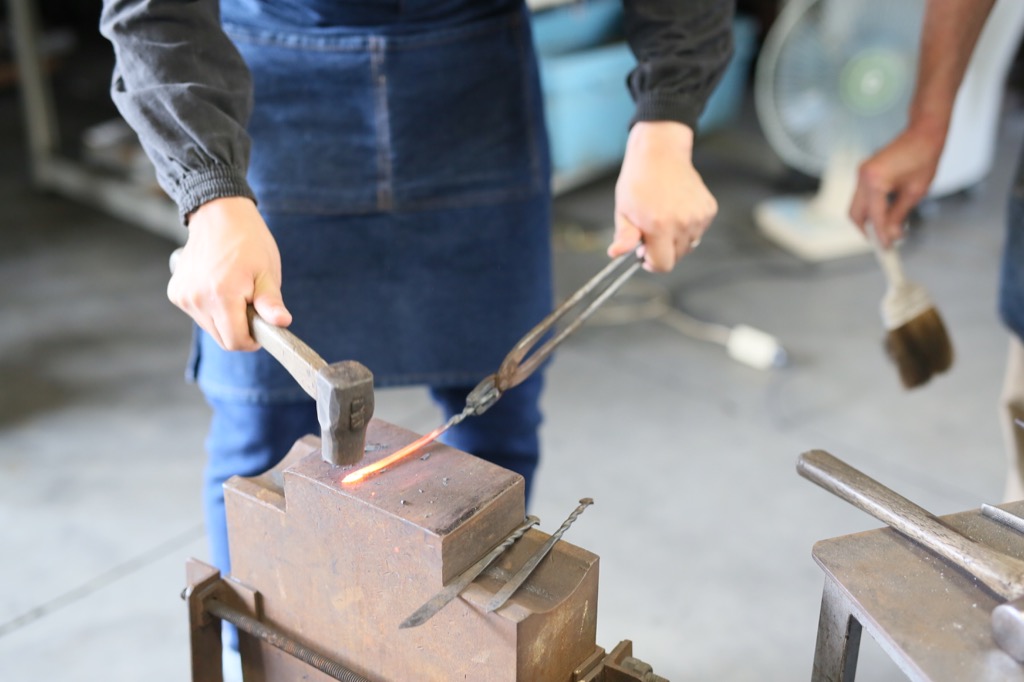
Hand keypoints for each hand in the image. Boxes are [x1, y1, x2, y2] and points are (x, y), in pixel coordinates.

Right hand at [167, 196, 290, 350]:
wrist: (219, 215)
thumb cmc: (249, 242)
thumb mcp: (267, 272)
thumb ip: (271, 303)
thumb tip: (282, 323)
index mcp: (221, 296)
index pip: (235, 341)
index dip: (252, 339)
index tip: (262, 325)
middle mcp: (197, 299)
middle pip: (222, 338)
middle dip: (240, 327)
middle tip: (250, 301)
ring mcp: (183, 297)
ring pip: (211, 328)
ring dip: (226, 319)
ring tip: (235, 290)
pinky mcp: (176, 293)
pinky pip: (199, 315)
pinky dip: (212, 308)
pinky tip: (218, 286)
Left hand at [608, 121, 716, 271]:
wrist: (660, 153)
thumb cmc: (638, 181)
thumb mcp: (623, 210)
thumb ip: (624, 237)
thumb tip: (616, 253)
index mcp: (660, 226)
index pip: (663, 265)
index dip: (651, 262)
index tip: (644, 253)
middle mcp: (683, 223)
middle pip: (677, 257)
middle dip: (662, 250)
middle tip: (651, 230)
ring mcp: (699, 216)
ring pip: (689, 245)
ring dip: (676, 239)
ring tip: (664, 217)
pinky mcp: (709, 209)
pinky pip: (699, 231)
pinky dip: (688, 227)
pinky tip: (677, 210)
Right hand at [849, 124, 946, 246]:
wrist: (923, 131)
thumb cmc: (924, 157)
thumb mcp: (915, 192)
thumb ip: (899, 215)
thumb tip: (892, 235)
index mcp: (875, 181)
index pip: (874, 217)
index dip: (880, 236)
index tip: (886, 249)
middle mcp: (863, 177)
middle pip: (856, 215)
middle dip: (867, 231)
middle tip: (882, 243)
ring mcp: (861, 174)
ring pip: (856, 207)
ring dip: (869, 220)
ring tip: (887, 230)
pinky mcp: (864, 173)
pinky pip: (862, 197)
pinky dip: (871, 209)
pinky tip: (886, 215)